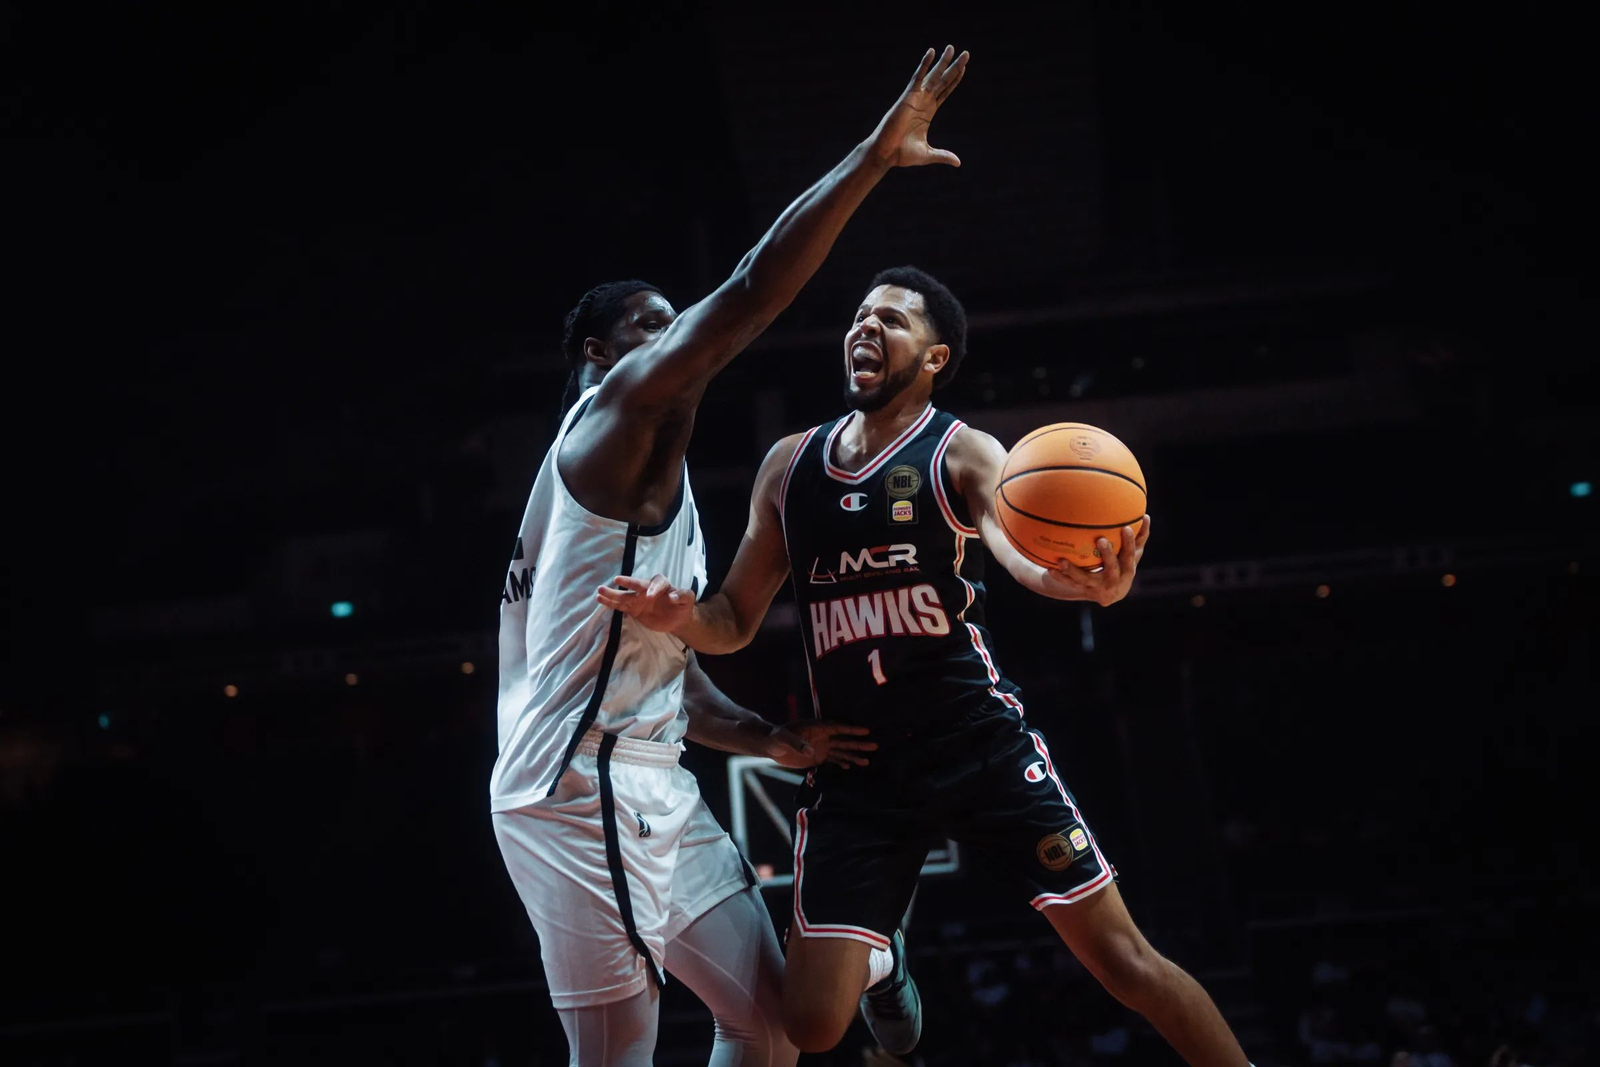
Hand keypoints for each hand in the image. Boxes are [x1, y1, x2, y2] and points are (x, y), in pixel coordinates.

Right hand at [596, 574, 693, 632]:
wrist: (677, 618)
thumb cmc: (683, 606)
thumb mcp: (688, 600)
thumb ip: (683, 595)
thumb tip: (672, 597)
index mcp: (662, 584)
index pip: (657, 583)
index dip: (653, 588)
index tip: (650, 596)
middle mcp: (647, 588)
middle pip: (636, 584)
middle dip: (627, 582)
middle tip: (617, 580)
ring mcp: (638, 598)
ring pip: (624, 595)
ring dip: (612, 593)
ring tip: (599, 590)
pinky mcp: (633, 609)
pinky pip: (620, 605)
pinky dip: (611, 603)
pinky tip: (600, 599)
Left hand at [763, 721, 876, 769]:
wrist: (771, 745)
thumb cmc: (776, 738)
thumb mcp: (783, 739)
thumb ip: (796, 743)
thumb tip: (810, 751)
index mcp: (816, 727)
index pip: (837, 728)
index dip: (851, 730)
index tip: (865, 731)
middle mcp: (822, 736)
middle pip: (844, 740)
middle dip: (859, 743)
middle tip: (874, 746)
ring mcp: (821, 747)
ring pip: (841, 751)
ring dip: (853, 755)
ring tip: (867, 761)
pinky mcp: (817, 757)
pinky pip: (833, 760)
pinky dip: (842, 762)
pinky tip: (851, 766)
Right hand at [865, 45, 969, 168]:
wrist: (886, 153)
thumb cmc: (902, 154)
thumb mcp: (928, 154)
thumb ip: (943, 155)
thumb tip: (958, 162)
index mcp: (928, 112)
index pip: (945, 92)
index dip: (954, 80)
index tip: (963, 68)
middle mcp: (924, 102)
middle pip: (943, 80)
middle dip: (954, 67)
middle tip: (966, 53)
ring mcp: (916, 98)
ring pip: (933, 76)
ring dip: (943, 62)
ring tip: (952, 48)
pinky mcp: (908, 96)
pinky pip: (917, 77)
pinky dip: (924, 65)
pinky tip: (931, 52)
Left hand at [1040, 515, 1150, 606]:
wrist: (1110, 594)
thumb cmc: (1122, 566)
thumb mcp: (1132, 555)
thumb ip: (1140, 537)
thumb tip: (1146, 515)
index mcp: (1127, 570)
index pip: (1130, 556)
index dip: (1129, 543)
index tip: (1126, 528)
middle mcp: (1113, 581)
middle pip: (1112, 569)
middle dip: (1108, 555)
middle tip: (1102, 540)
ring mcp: (1098, 587)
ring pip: (1085, 580)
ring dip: (1073, 571)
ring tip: (1062, 561)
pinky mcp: (1084, 590)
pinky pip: (1070, 584)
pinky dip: (1060, 577)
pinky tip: (1050, 568)